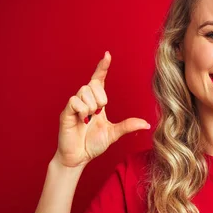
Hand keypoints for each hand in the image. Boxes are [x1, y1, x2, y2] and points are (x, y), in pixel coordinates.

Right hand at [54, 51, 150, 167]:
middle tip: (98, 113)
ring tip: (89, 118)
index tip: (107, 55)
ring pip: (84, 91)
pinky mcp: (66, 112)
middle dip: (100, 98)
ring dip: (91, 106)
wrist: (79, 157)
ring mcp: (74, 105)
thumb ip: (128, 126)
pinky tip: (82, 120)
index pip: (98, 79)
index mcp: (96, 102)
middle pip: (93, 84)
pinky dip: (82, 110)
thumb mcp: (114, 133)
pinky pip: (75, 101)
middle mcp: (84, 100)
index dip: (102, 67)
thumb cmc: (93, 144)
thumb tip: (146, 124)